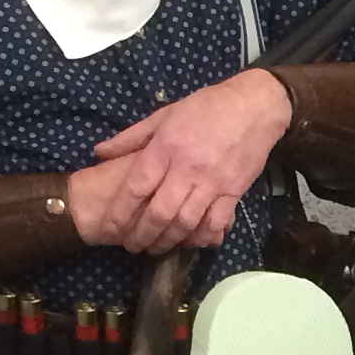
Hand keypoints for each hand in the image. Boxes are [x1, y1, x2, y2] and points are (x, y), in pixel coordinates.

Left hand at [72, 67, 290, 251]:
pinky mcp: (234, 191)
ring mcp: (213, 182)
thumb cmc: (206, 107)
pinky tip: (192, 242)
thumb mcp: (164, 115)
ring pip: (186, 223)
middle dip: (143, 235)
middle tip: (132, 246)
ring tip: (156, 248)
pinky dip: (203, 237)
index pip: (137, 187)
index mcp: (166, 147)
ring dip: (169, 241)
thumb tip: (99, 152)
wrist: (255, 107)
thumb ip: (131, 137)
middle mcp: (187, 168)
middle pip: (160, 212)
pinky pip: (216, 223)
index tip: (111, 230)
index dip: (121, 213)